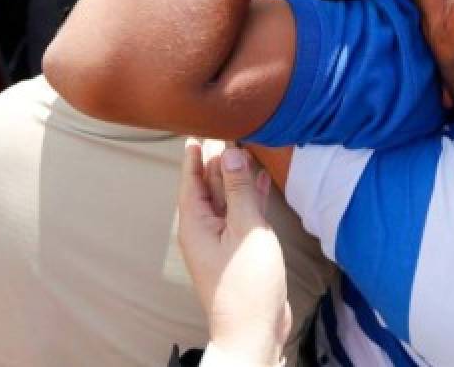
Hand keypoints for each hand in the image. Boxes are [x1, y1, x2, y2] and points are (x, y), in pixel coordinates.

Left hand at [177, 140, 289, 366]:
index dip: (197, 149)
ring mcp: (222, 238)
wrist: (254, 331)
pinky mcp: (240, 247)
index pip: (192, 175)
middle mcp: (205, 227)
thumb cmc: (246, 285)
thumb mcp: (245, 230)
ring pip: (227, 196)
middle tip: (230, 125)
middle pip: (210, 182)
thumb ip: (238, 190)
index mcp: (195, 222)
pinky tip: (261, 178)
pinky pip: (242, 211)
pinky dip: (250, 194)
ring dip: (237, 173)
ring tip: (248, 143)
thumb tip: (231, 154)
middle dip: (219, 156)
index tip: (202, 123)